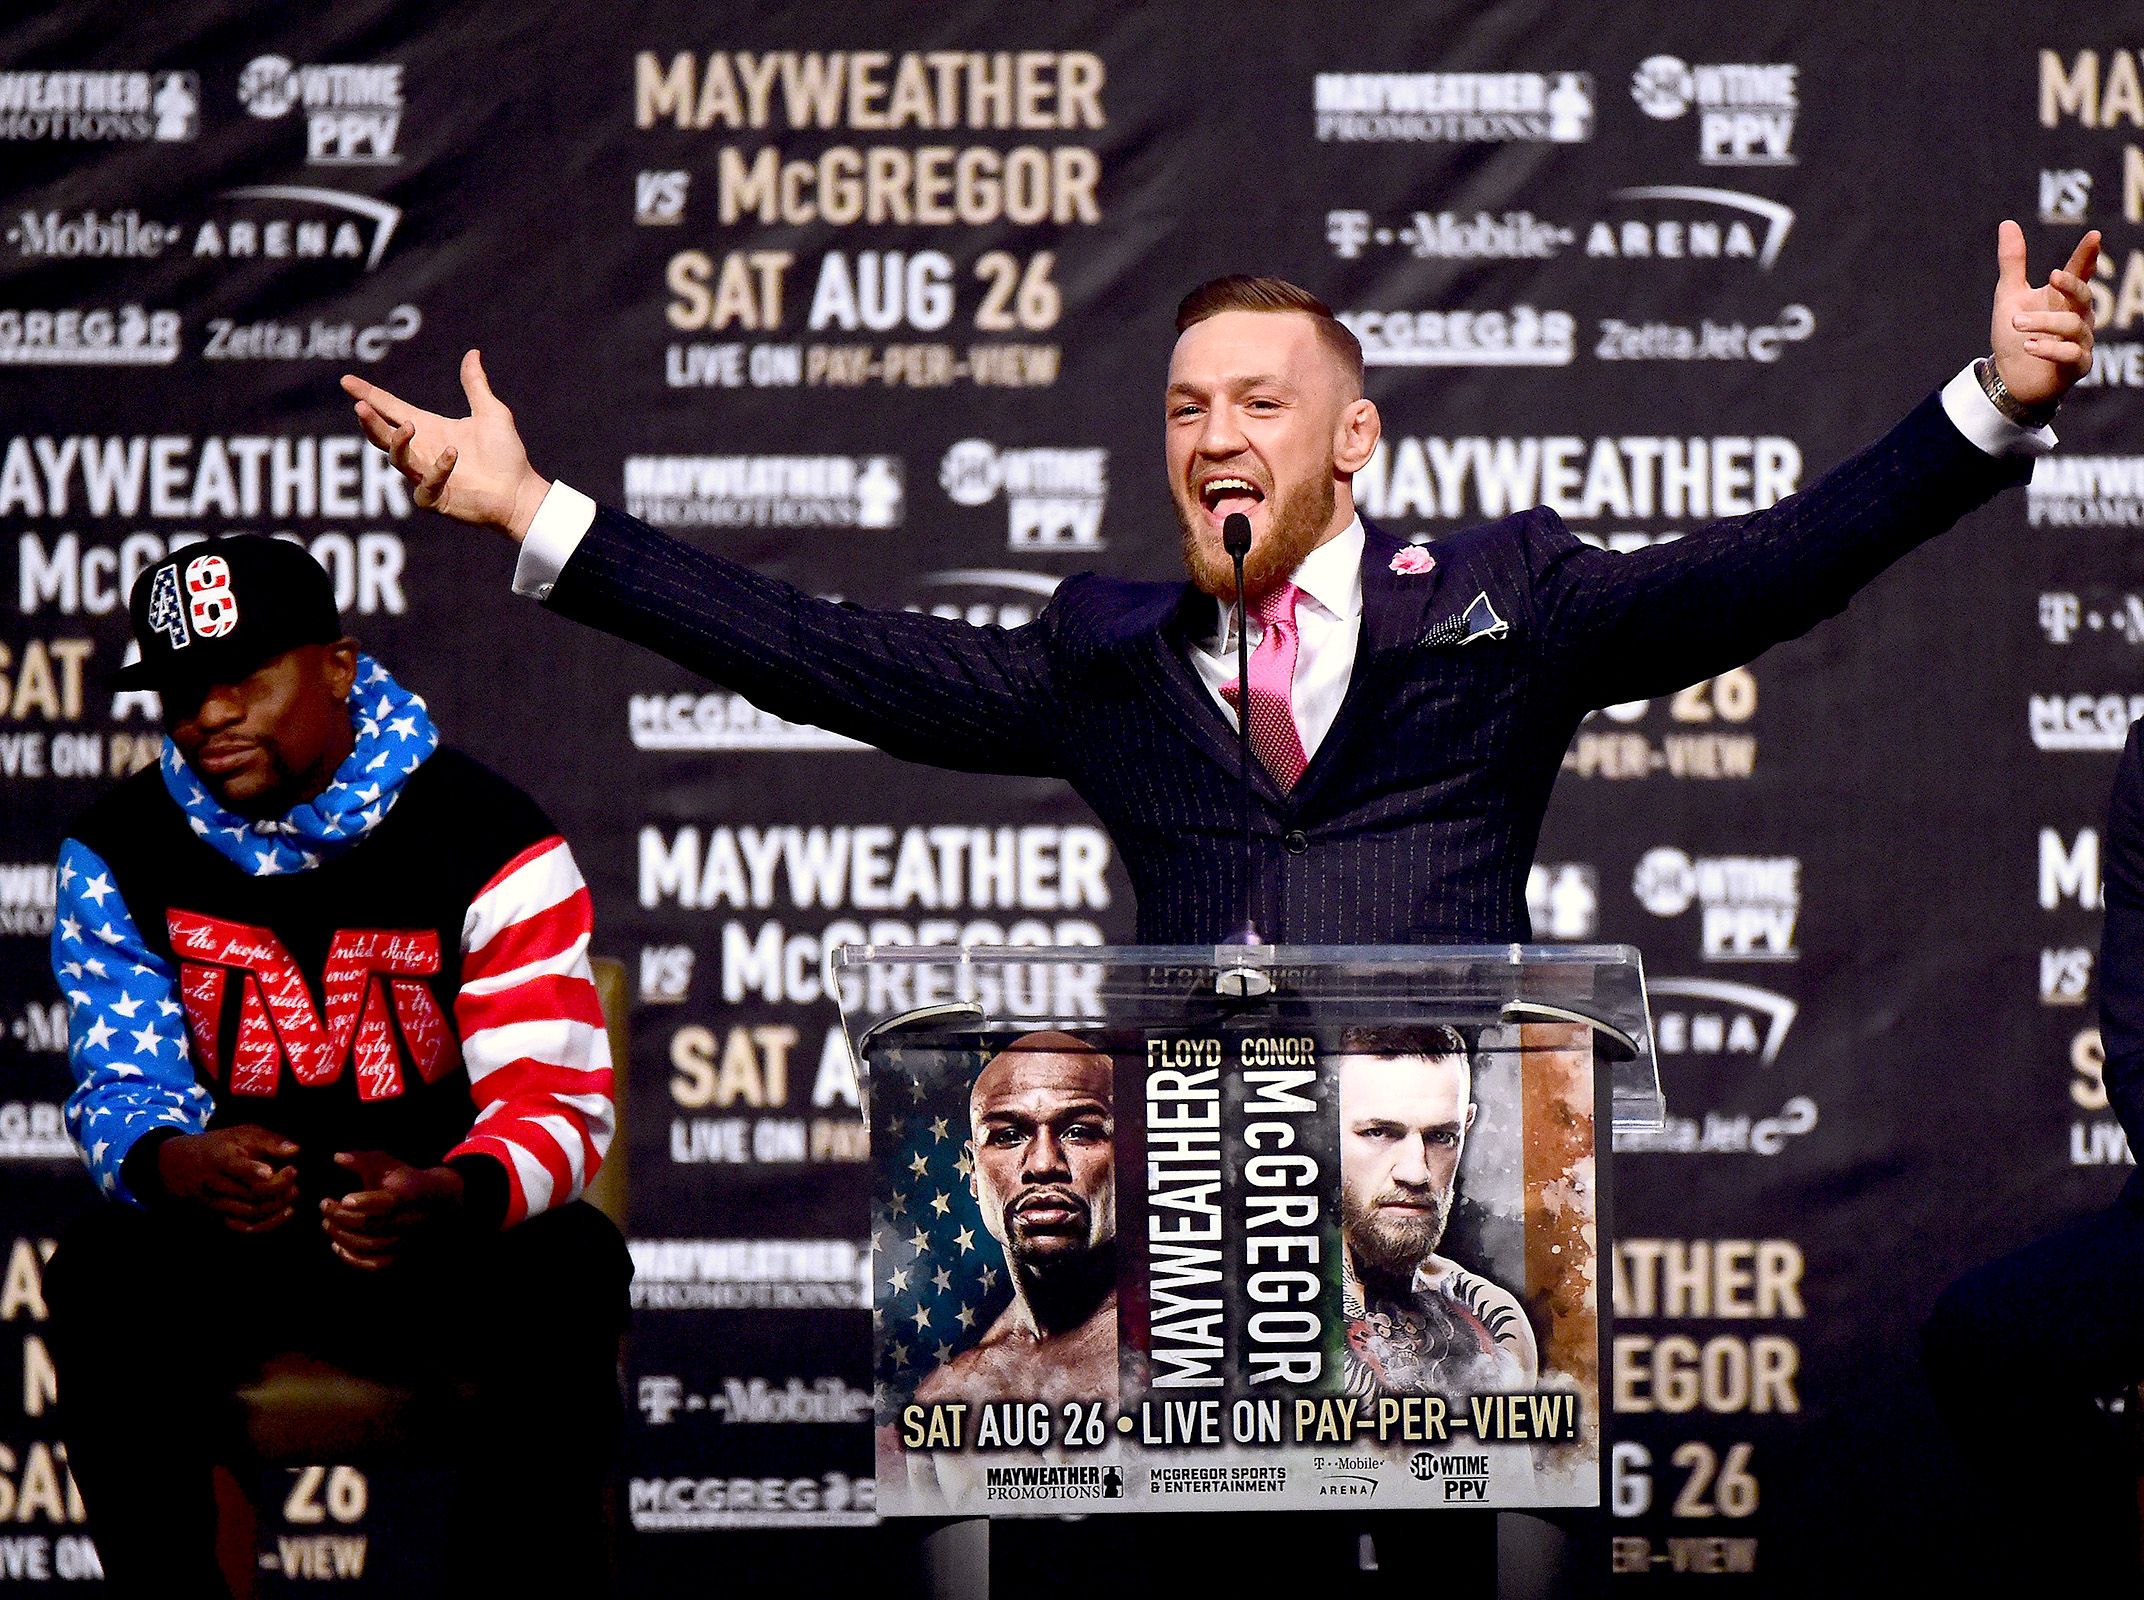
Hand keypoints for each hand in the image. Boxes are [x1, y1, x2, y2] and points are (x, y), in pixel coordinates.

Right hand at [157, 1126, 298, 1233]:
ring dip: (276, 1204)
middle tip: (293, 1173)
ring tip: (293, 1191)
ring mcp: (215, 1202)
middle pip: (248, 1191)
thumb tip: (295, 1150)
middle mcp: (214, 1182)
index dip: (251, 1169)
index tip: (270, 1171)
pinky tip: (285, 1211)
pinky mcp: (219, 1215)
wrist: (181, 1164)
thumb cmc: (220, 1145)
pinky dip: (268, 1222)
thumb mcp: (242, 1134)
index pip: (233, 1165)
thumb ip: (269, 1141)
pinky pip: (245, 1226)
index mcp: (219, 1158)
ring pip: (249, 1211)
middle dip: (276, 1187)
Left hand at [320, 1151, 465, 1270]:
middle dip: (342, 1218)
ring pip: (370, 1246)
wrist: (438, 1202)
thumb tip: (337, 1157)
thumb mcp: (389, 1165)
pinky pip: (374, 1264)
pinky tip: (337, 1245)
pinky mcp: (399, 1255)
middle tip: (324, 1206)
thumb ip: (364, 1160)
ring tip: (327, 1224)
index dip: (365, 1203)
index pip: (387, 1203)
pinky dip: (352, 1258)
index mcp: (408, 1196)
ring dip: (342, 1237)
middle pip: (372, 1225)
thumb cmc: (406, 1181)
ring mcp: (404, 1241)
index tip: (344, 1198)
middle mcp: (408, 1221)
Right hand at [341, 349, 550, 539]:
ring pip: (398, 459)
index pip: (391, 409)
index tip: (346, 381)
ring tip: (409, 426)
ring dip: (399, 442)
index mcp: (429, 428)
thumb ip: (476, 385)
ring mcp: (426, 476)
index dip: (369, 395)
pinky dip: (437, 469)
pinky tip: (452, 454)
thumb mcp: (491, 413)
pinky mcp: (437, 499)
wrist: (521, 492)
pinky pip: (426, 486)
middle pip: (383, 435)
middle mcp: (422, 451)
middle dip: (370, 421)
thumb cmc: (506, 454)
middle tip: (361, 407)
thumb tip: (473, 353)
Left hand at [1991, 222, 2100, 408]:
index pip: (2081, 271)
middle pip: (2084, 295)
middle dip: (2070, 285)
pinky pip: (2071, 354)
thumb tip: (2008, 223)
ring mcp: (2080, 341)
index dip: (2088, 255)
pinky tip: (2029, 346)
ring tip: (2016, 323)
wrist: (2009, 377)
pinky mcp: (2076, 365)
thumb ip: (2013, 262)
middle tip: (2052, 277)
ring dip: (2044, 322)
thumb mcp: (2009, 295)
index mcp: (2063, 297)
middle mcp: (2078, 316)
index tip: (2094, 236)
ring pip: (2072, 325)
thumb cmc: (2014, 334)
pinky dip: (2050, 349)